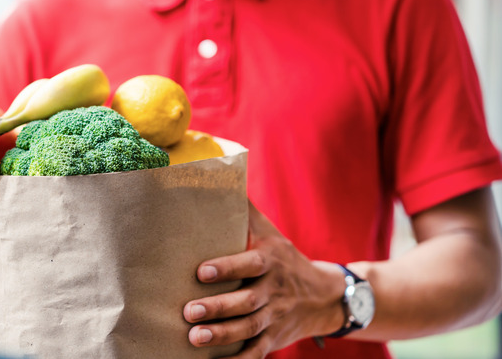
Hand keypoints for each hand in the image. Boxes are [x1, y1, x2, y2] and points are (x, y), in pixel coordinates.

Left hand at [182, 202, 345, 357]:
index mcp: (269, 261)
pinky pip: (256, 354)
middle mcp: (273, 291)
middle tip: (189, 312)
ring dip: (221, 336)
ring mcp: (274, 318)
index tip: (201, 271)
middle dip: (218, 308)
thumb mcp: (269, 231)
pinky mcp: (274, 339)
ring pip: (248, 329)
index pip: (248, 264)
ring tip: (195, 338)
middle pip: (246, 302)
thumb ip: (244, 209)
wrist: (326, 295)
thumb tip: (217, 175)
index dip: (226, 268)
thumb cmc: (283, 257)